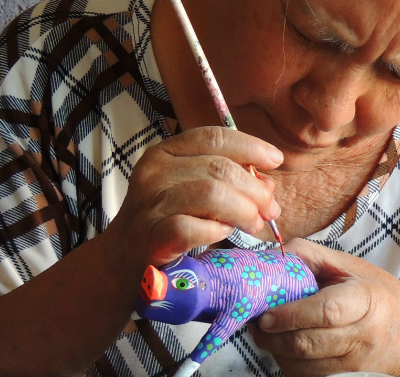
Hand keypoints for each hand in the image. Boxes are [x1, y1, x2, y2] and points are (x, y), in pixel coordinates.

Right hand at [104, 126, 284, 271]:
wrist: (123, 260)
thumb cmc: (167, 221)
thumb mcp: (194, 191)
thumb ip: (227, 181)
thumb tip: (269, 185)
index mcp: (165, 152)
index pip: (214, 137)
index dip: (251, 147)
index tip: (275, 160)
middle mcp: (154, 171)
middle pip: (220, 168)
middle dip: (255, 190)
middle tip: (270, 210)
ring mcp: (150, 202)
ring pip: (212, 194)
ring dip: (243, 210)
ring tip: (253, 224)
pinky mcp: (151, 234)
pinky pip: (194, 227)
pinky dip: (216, 231)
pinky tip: (222, 235)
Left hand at [248, 239, 399, 376]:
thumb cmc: (380, 298)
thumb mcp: (353, 267)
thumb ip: (312, 257)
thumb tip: (273, 256)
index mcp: (367, 299)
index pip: (326, 311)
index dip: (290, 314)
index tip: (266, 313)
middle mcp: (363, 335)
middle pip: (308, 343)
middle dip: (273, 336)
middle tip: (257, 324)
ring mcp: (356, 364)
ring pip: (303, 365)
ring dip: (277, 352)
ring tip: (268, 336)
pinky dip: (290, 365)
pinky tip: (286, 350)